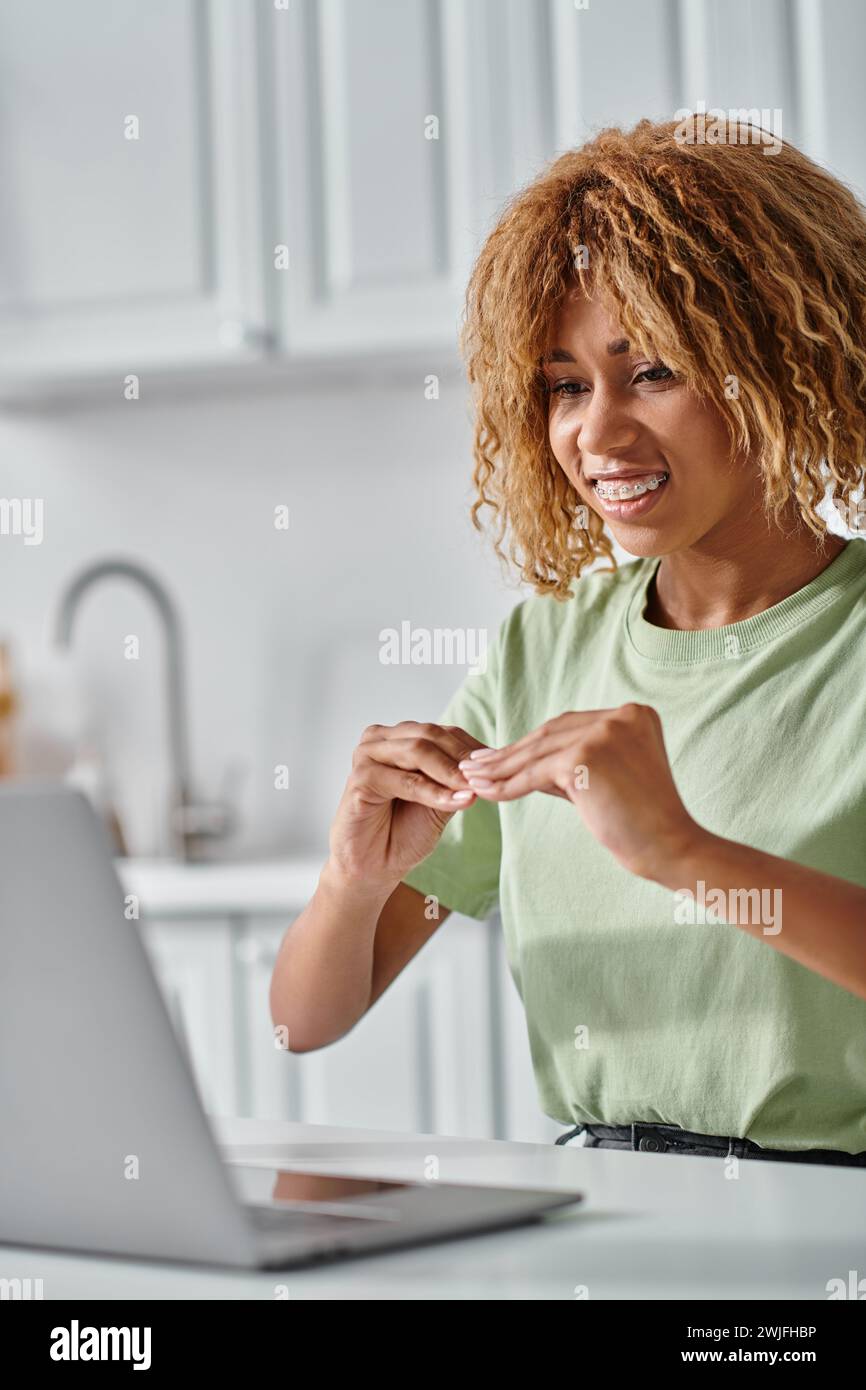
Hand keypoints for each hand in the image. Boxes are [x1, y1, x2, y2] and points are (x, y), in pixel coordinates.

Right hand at [328, 721, 486, 890]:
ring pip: (418, 752)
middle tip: (490, 776)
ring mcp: (367, 756)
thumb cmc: (404, 831)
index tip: (502, 765)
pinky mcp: (359, 778)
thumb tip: (490, 763)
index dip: (473, 748)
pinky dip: (433, 792)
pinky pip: (405, 781)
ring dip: (450, 772)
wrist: (375, 866)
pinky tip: (457, 802)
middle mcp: (380, 740)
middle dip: (463, 757)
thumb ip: (457, 779)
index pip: (444, 732)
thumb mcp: (440, 800)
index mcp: (399, 737)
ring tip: (475, 789)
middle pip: (430, 735)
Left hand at [458, 703, 698, 880]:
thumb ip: (569, 762)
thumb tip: (517, 759)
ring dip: (502, 768)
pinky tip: (489, 793)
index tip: (500, 755)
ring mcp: (605, 732)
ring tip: (474, 779)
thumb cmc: (640, 821)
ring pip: (539, 751)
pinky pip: (536, 773)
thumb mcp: (604, 778)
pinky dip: (510, 785)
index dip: (531, 742)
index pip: (568, 726)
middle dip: (510, 753)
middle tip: (477, 765)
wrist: (669, 847)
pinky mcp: (587, 756)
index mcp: (633, 713)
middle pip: (551, 734)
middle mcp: (621, 715)